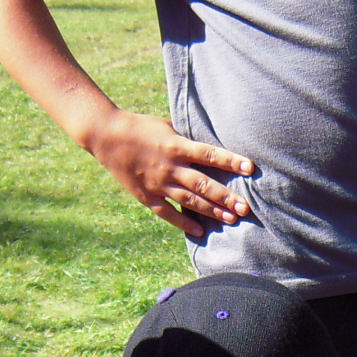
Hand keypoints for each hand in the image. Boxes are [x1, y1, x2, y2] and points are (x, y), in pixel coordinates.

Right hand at [82, 108, 254, 234]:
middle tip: (245, 207)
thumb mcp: (168, 126)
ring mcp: (158, 184)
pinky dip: (184, 223)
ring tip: (231, 220)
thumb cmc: (141, 127)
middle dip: (226, 197)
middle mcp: (170, 167)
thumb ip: (189, 138)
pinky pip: (168, 213)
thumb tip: (213, 144)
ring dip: (212, 211)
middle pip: (203, 184)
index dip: (230, 161)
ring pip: (190, 201)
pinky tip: (201, 231)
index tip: (250, 167)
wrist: (106, 136)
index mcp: (176, 145)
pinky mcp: (147, 196)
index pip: (210, 154)